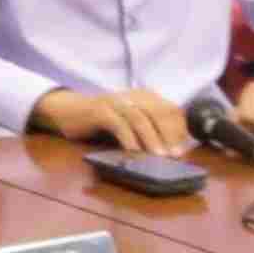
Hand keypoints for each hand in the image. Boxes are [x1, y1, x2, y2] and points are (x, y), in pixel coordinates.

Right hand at [34, 86, 191, 154]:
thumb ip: (150, 131)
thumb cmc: (104, 121)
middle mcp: (133, 96)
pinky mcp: (100, 110)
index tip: (184, 149)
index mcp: (145, 97)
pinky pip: (118, 124)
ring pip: (140, 118)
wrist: (68, 110)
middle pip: (159, 113)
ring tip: (160, 156)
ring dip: (151, 138)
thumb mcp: (131, 124)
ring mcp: (116, 101)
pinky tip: (134, 152)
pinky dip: (128, 138)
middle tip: (176, 156)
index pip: (171, 110)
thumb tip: (174, 150)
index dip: (180, 129)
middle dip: (169, 135)